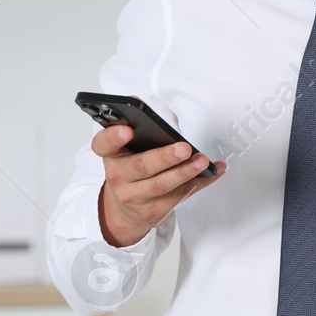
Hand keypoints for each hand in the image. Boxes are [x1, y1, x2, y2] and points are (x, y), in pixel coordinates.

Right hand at [94, 124, 225, 246]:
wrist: (124, 210)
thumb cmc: (130, 170)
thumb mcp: (125, 148)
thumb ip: (135, 124)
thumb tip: (142, 103)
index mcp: (111, 155)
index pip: (103, 144)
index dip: (114, 136)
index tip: (127, 129)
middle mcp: (118, 176)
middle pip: (141, 166)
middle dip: (164, 157)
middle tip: (184, 148)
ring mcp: (134, 197)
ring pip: (160, 185)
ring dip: (185, 172)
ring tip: (202, 161)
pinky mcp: (152, 212)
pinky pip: (178, 197)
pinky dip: (198, 183)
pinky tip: (211, 172)